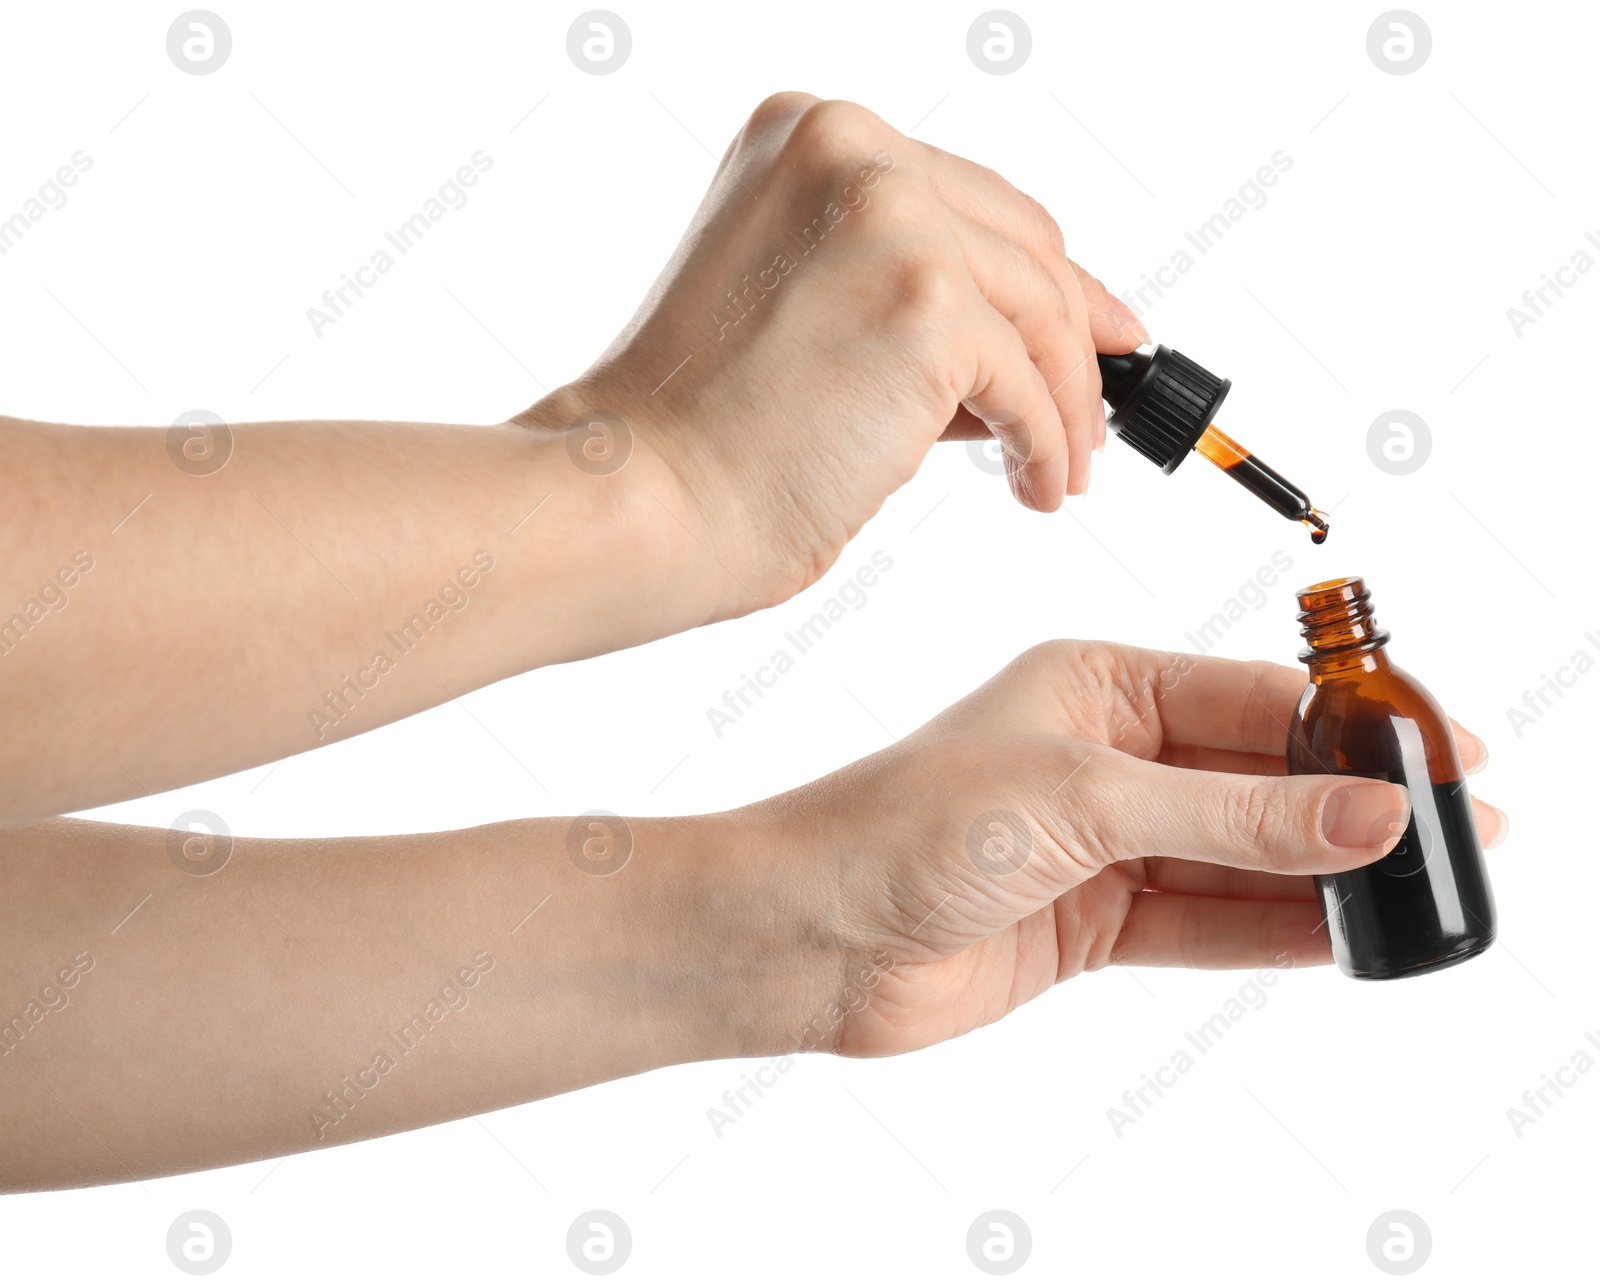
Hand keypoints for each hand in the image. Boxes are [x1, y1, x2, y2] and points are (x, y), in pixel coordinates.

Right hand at [518, 93, 1146, 616]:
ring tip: (1061, 466)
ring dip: (1066, 403)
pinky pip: (1029, 380)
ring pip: (1042, 310)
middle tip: (1094, 410)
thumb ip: (902, 297)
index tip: (1089, 328)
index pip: (966, 199)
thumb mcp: (803, 318)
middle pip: (1023, 243)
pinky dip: (1049, 442)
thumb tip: (1025, 348)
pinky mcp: (926, 298)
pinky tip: (1039, 485)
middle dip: (1073, 336)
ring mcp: (890, 213)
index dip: (1039, 275)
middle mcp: (850, 149)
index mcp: (807, 136)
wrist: (644, 496)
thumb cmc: (696, 433)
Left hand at [748, 641, 1504, 1057]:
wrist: (811, 932)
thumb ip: (1232, 818)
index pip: (1254, 696)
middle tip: (1458, 826)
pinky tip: (1338, 936)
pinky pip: (1202, 923)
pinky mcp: (1089, 922)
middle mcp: (1105, 757)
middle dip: (1349, 805)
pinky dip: (1268, 931)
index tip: (1444, 749)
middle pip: (1256, 779)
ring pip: (1238, 857)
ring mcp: (1101, 843)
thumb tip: (1367, 814)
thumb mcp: (1085, 800)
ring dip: (1320, 874)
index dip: (1354, 723)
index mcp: (1097, 684)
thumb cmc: (907, 824)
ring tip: (1420, 886)